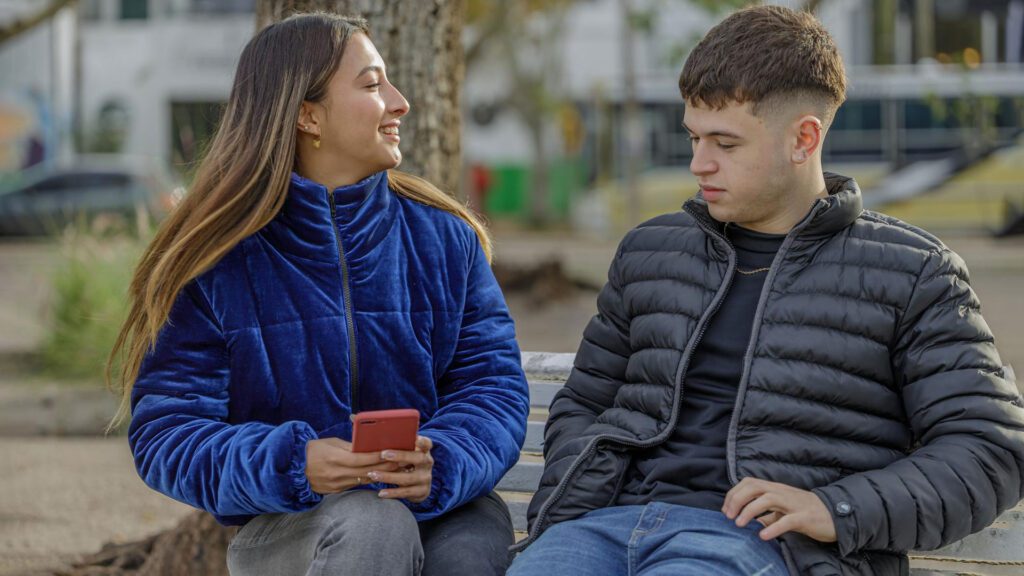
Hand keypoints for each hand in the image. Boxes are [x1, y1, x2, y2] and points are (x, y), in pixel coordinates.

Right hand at [304, 437, 399, 493]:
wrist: (293, 469)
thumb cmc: (312, 450)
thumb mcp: (330, 443)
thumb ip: (349, 446)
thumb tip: (366, 446)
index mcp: (335, 458)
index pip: (362, 458)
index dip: (378, 456)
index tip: (391, 453)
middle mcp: (337, 473)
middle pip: (366, 471)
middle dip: (385, 467)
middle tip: (401, 462)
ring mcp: (336, 484)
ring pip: (363, 480)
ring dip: (379, 475)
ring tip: (395, 470)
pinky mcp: (335, 491)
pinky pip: (355, 485)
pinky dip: (367, 480)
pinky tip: (378, 476)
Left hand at [366, 436, 433, 502]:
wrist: (418, 486)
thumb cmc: (407, 464)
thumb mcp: (407, 454)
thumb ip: (400, 446)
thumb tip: (377, 438)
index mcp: (424, 451)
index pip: (427, 443)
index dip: (423, 441)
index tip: (416, 439)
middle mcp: (427, 464)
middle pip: (418, 458)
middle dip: (401, 456)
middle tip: (383, 454)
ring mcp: (425, 478)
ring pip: (408, 478)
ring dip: (389, 476)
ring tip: (373, 474)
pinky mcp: (421, 492)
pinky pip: (405, 492)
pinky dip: (392, 493)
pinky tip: (381, 493)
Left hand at [722, 477, 836, 542]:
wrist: (836, 514)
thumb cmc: (806, 511)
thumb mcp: (783, 510)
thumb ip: (767, 514)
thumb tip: (751, 522)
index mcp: (775, 489)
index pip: (749, 483)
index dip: (734, 494)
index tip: (726, 510)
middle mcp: (782, 492)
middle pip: (755, 487)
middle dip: (737, 500)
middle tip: (728, 516)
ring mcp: (793, 503)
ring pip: (768, 499)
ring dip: (750, 511)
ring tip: (739, 524)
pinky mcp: (805, 517)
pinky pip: (787, 521)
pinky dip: (773, 528)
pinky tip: (762, 535)